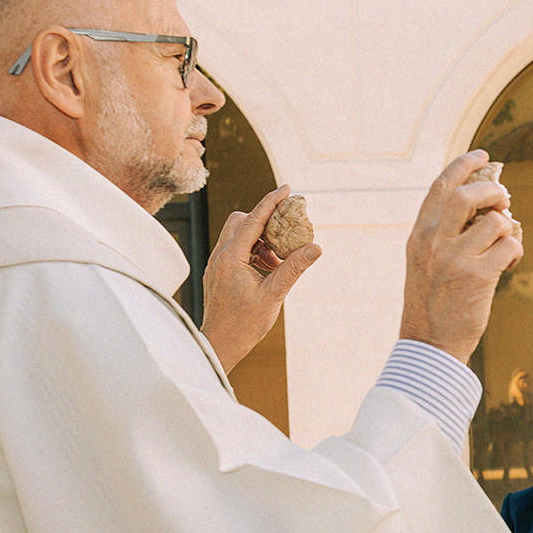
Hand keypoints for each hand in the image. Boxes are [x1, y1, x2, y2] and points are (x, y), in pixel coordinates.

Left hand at [200, 185, 320, 372]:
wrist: (220, 344)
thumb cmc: (244, 324)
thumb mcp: (274, 295)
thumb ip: (294, 268)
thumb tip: (315, 247)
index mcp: (231, 257)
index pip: (254, 219)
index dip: (271, 201)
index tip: (287, 188)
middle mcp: (220, 255)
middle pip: (242, 221)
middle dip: (264, 221)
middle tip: (286, 232)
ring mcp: (217, 264)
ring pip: (238, 235)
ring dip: (261, 240)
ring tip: (279, 260)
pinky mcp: (219, 272)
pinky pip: (236, 250)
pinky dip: (254, 252)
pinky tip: (268, 270)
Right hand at [398, 151, 521, 360]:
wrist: (429, 343)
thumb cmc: (432, 302)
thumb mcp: (423, 261)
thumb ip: (442, 233)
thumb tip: (481, 207)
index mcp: (419, 235)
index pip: (441, 187)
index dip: (463, 165)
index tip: (482, 155)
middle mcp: (434, 242)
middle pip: (468, 195)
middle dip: (492, 190)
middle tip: (503, 199)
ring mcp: (455, 259)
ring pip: (495, 221)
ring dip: (507, 228)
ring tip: (504, 246)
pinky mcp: (478, 277)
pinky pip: (509, 246)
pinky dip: (515, 250)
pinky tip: (508, 263)